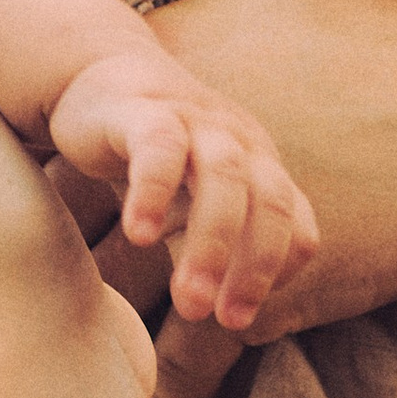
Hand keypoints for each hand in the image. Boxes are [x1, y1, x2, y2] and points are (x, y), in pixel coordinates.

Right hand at [50, 45, 316, 331]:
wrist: (98, 75)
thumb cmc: (156, 152)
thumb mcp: (200, 200)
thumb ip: (226, 244)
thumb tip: (235, 316)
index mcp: (263, 168)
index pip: (298, 226)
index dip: (278, 273)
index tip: (239, 313)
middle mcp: (240, 143)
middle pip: (272, 204)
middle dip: (256, 268)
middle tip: (229, 322)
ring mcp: (198, 122)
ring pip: (225, 179)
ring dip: (213, 245)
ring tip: (188, 301)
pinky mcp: (147, 112)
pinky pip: (161, 149)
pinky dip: (155, 193)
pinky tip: (139, 236)